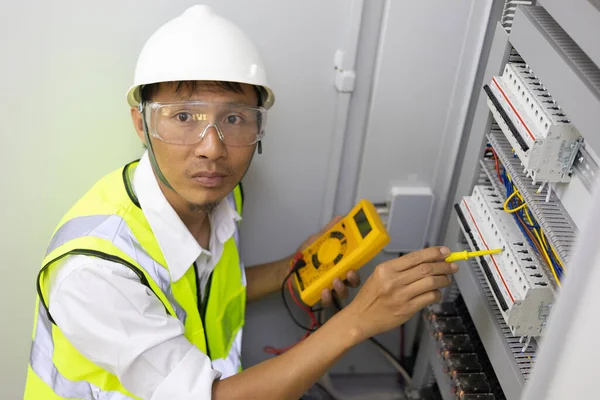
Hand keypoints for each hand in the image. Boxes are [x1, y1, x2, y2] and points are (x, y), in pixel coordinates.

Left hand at [296, 216, 360, 306]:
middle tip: (348, 273)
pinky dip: (327, 298)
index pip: (354, 269)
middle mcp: (338, 278)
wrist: (289, 268)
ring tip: (334, 281)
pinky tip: (324, 291)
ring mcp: (330, 289)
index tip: (356, 265)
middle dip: (353, 280)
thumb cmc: (307, 255)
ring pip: (342, 293)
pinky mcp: (320, 297)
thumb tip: (340, 217)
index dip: (358, 269)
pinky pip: (328, 301)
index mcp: (340, 265)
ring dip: (341, 288)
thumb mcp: (317, 240)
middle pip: (352, 283)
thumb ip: (329, 231)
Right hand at [342, 246, 457, 340]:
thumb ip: (399, 269)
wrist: (360, 318)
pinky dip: (437, 294)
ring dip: (443, 280)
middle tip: (452, 265)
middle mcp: (393, 281)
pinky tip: (437, 293)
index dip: (433, 253)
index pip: (415, 257)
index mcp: (386, 269)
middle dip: (443, 266)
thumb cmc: (370, 296)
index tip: (445, 251)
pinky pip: (428, 298)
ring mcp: (401, 296)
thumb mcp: (379, 276)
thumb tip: (425, 261)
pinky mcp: (406, 310)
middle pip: (425, 269)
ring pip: (430, 283)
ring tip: (446, 279)